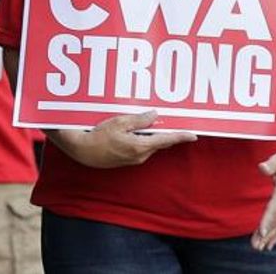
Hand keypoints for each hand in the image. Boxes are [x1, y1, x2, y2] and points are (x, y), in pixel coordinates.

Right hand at [47, 111, 196, 167]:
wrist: (82, 151)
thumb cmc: (98, 136)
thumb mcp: (119, 122)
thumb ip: (139, 120)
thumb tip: (154, 115)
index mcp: (140, 146)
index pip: (166, 140)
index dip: (181, 137)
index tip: (194, 135)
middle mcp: (139, 156)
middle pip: (159, 142)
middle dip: (166, 132)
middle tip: (173, 120)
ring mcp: (133, 159)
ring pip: (149, 144)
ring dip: (152, 134)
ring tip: (151, 121)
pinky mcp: (126, 159)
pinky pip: (140, 147)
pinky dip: (142, 138)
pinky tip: (136, 130)